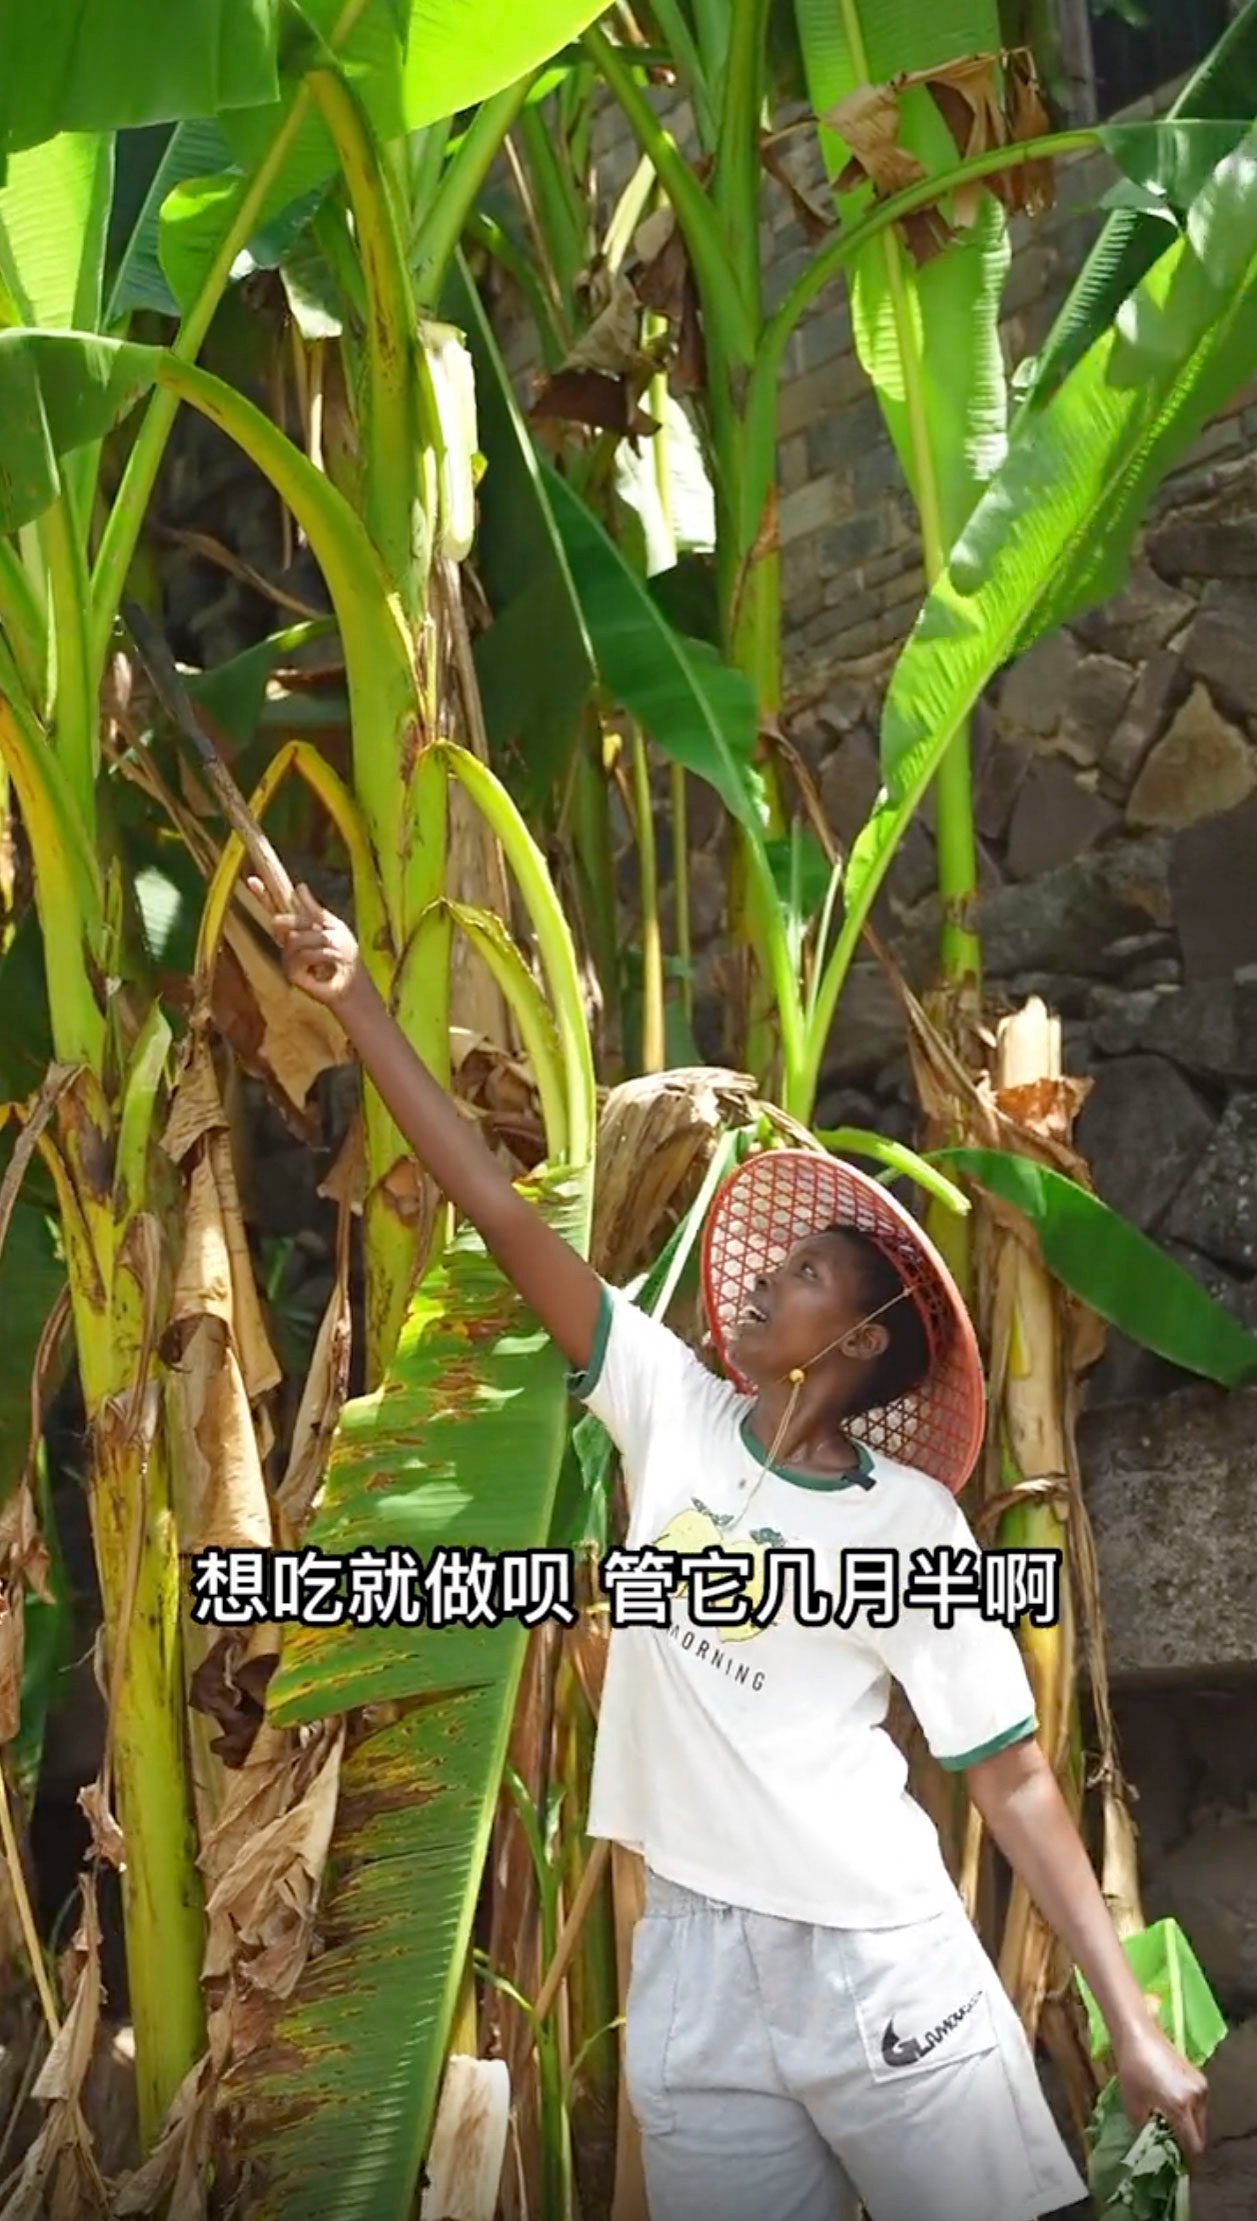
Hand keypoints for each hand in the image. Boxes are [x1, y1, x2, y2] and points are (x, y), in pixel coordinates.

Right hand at [247, 877, 362, 1007]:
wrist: (352, 983)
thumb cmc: (346, 957)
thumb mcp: (333, 926)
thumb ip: (314, 909)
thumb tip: (299, 886)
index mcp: (298, 927)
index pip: (276, 909)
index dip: (263, 895)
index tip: (252, 880)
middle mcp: (288, 941)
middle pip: (279, 921)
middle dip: (304, 923)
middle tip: (326, 934)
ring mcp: (287, 957)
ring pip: (294, 938)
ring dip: (320, 943)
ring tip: (335, 954)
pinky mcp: (291, 972)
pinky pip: (301, 955)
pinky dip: (321, 956)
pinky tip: (329, 965)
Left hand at [1112, 2015, 1207, 2165]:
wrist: (1137, 2033)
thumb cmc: (1132, 2067)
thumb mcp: (1132, 2102)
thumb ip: (1142, 2126)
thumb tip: (1145, 2140)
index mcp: (1181, 2107)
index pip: (1193, 2144)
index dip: (1187, 2159)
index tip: (1179, 2167)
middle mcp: (1196, 2098)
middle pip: (1199, 2132)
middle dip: (1188, 2142)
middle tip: (1172, 2149)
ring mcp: (1200, 2085)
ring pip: (1200, 2117)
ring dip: (1189, 2125)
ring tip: (1170, 2129)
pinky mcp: (1197, 2075)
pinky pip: (1197, 2102)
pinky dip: (1189, 2110)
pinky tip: (1172, 2109)